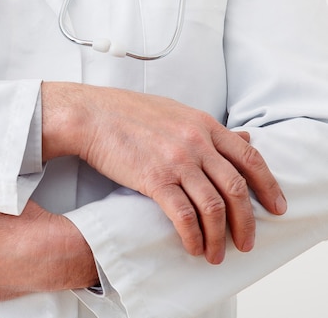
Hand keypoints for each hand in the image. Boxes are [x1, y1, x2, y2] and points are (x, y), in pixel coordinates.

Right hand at [41, 82, 286, 263]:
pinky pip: (184, 215)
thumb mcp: (176, 112)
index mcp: (204, 125)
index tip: (276, 207)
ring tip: (216, 253)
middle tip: (246, 242)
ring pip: (214, 206)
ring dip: (219, 236)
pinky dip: (193, 235)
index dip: (268, 186)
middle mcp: (196, 142)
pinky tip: (192, 246)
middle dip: (247, 222)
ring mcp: (177, 160)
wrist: (91, 115)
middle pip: (237, 188)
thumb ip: (209, 129)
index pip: (249, 158)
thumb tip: (242, 139)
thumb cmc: (126, 113)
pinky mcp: (154, 178)